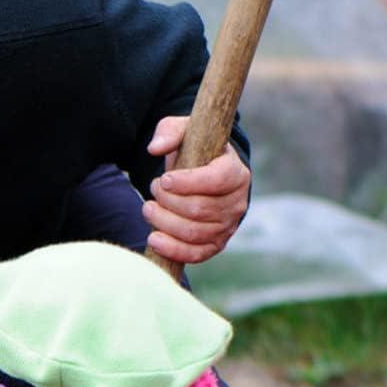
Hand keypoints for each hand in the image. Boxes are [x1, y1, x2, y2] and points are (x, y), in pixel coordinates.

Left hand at [144, 115, 250, 265]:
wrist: (203, 176)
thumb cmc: (195, 152)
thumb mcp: (184, 132)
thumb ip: (170, 132)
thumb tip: (155, 148)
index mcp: (236, 172)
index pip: (216, 180)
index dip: (186, 183)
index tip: (164, 179)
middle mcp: (237, 202)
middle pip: (199, 209)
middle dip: (169, 201)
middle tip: (153, 189)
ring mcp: (228, 227)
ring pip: (193, 232)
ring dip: (164, 223)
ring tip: (148, 209)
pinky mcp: (215, 245)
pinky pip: (196, 254)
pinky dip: (173, 250)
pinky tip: (154, 238)